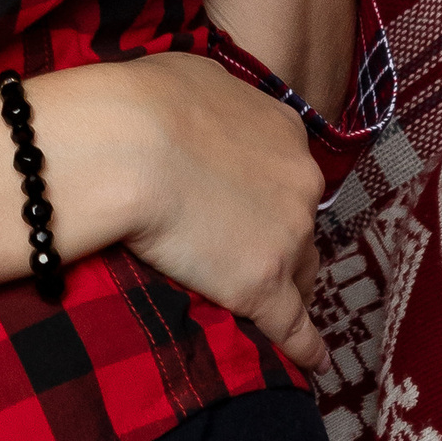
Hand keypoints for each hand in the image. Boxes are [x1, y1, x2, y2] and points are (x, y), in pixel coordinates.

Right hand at [39, 54, 324, 368]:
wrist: (128, 146)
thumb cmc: (148, 102)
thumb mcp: (196, 76)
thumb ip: (220, 101)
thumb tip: (210, 109)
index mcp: (285, 131)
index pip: (290, 173)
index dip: (271, 192)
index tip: (252, 203)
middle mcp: (300, 184)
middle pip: (303, 223)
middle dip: (283, 237)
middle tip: (248, 249)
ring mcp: (287, 239)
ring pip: (302, 273)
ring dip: (290, 286)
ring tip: (277, 306)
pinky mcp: (264, 288)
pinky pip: (295, 328)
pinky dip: (306, 348)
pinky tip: (313, 364)